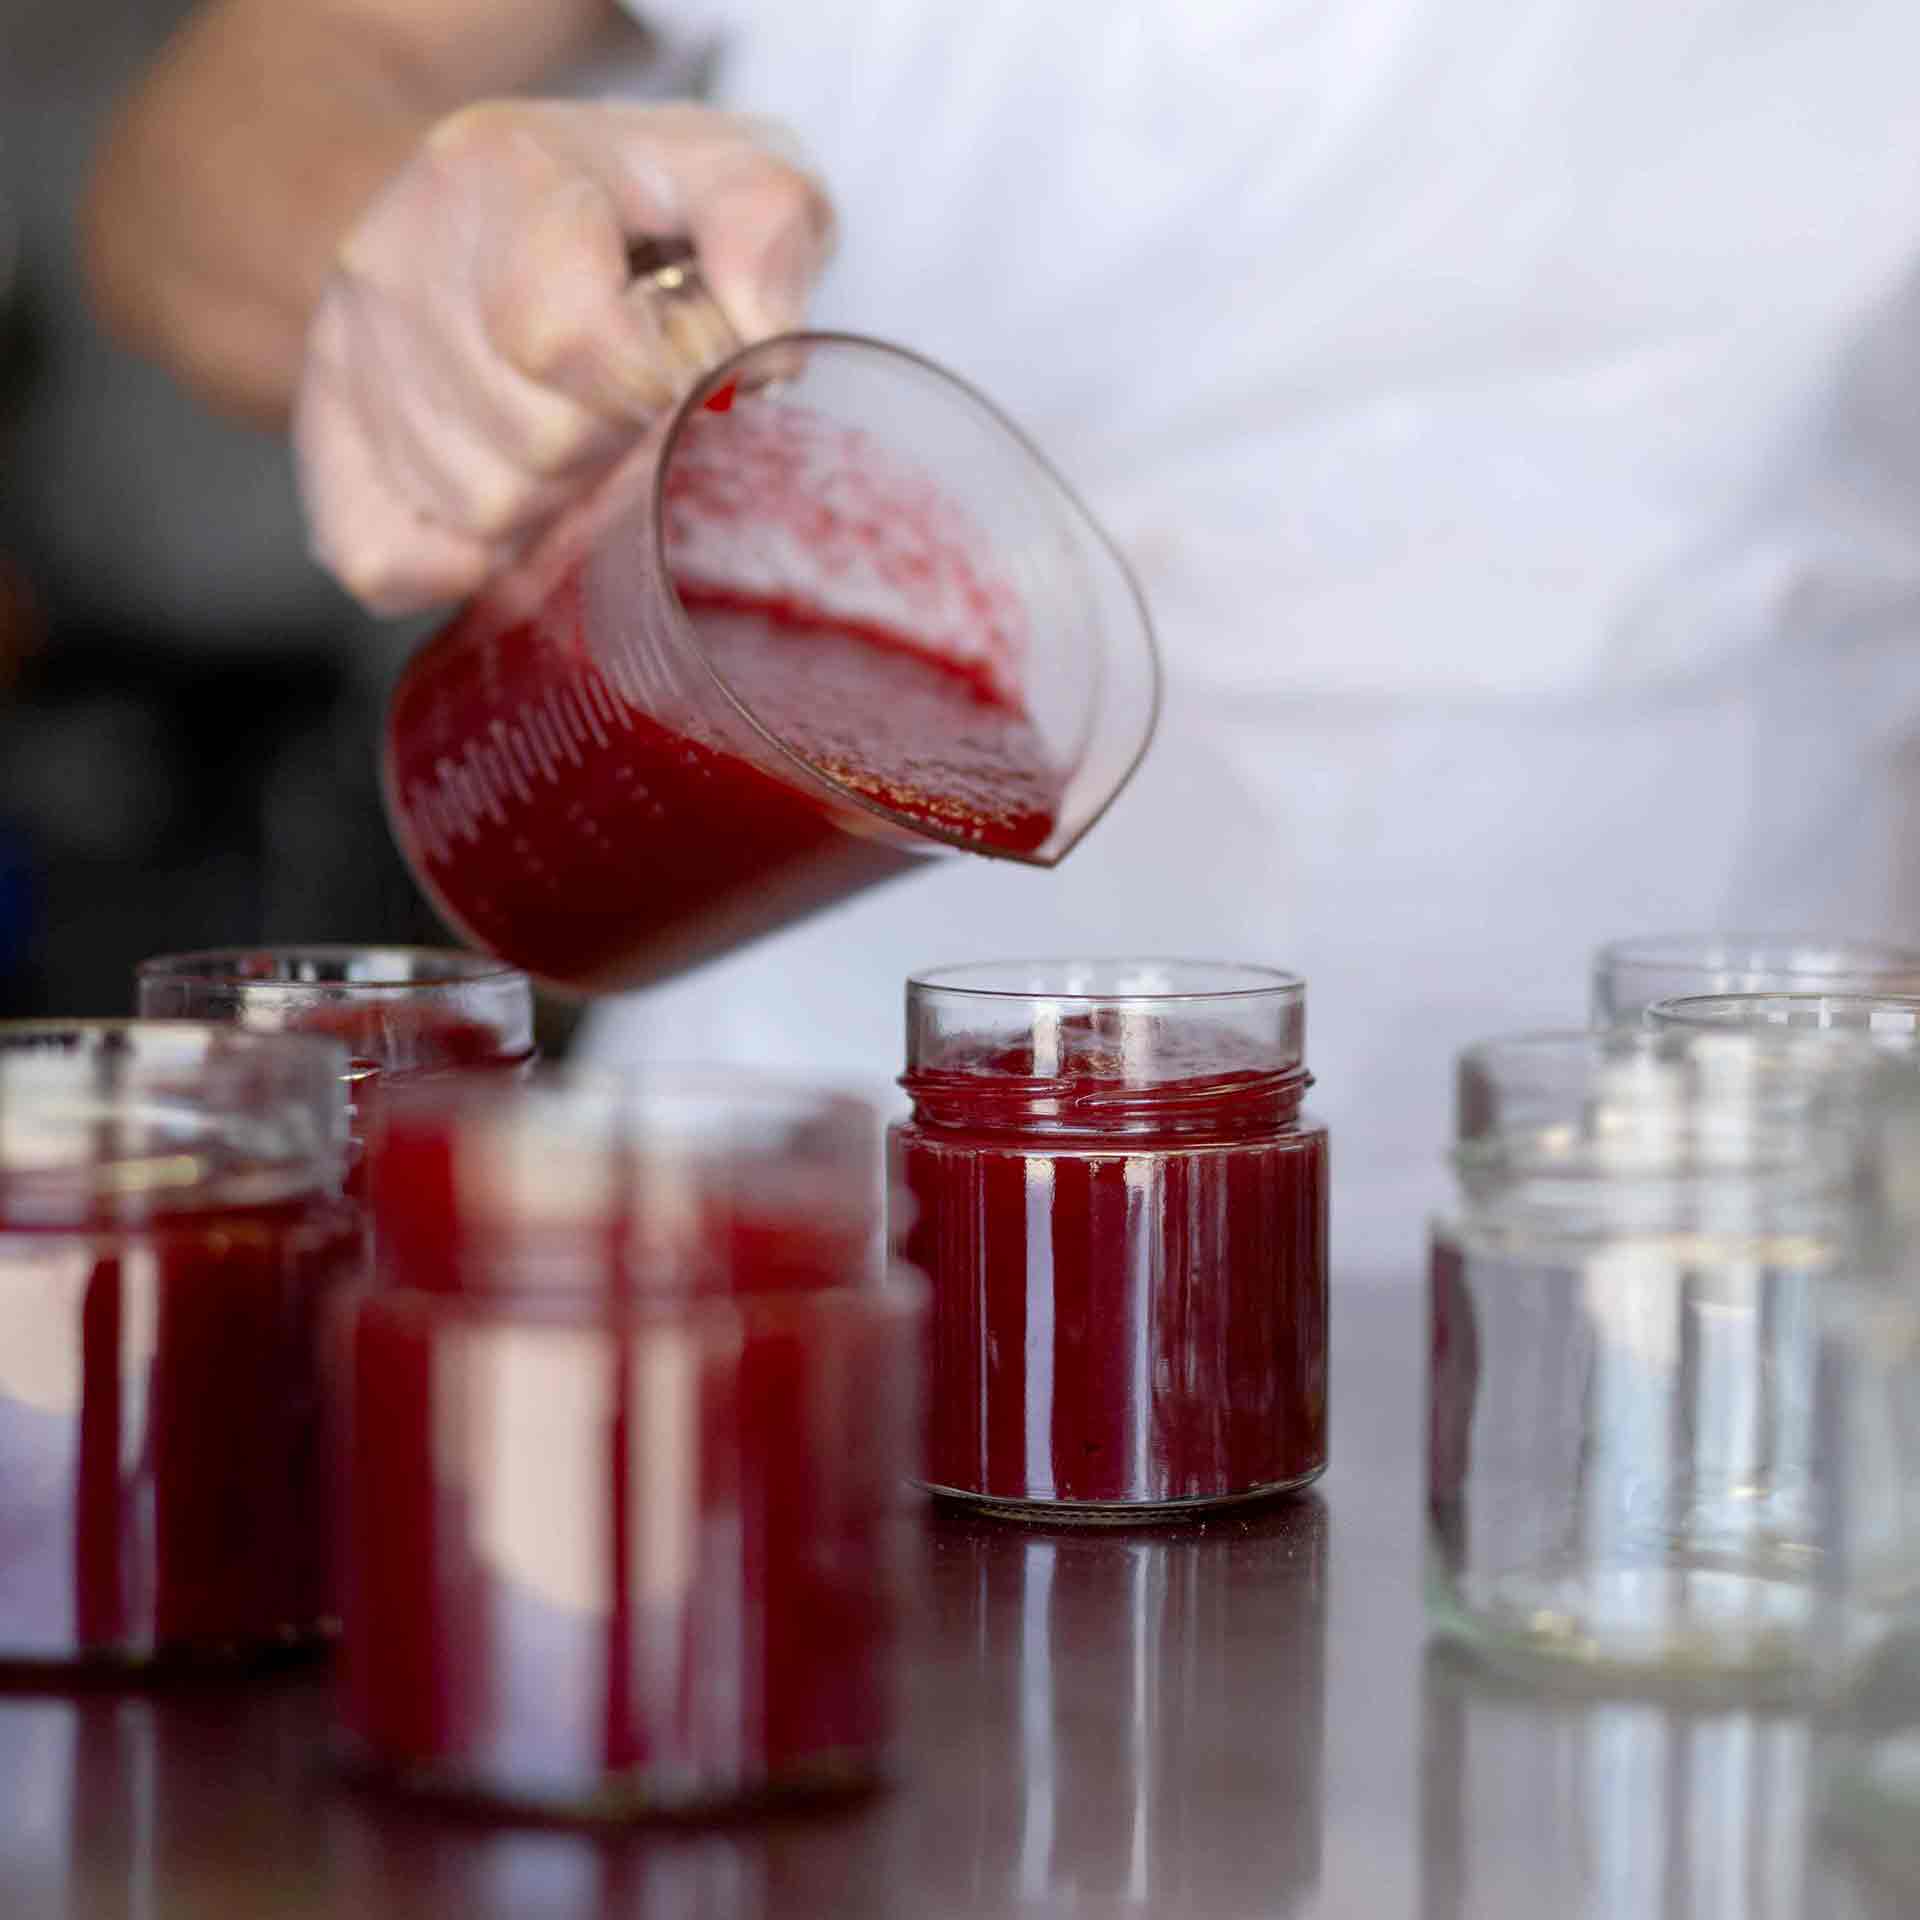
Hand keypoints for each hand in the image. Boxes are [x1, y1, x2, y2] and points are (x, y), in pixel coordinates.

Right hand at [294, 101, 833, 614]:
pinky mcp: (328, 439)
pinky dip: (463, 568)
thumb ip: (767, 224)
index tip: (674, 375)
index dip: (648, 385)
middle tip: (629, 410)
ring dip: (555, 505)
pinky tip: (512, 519)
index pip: (567, 337)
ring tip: (576, 444)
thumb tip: (760, 336)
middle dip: (613, 446)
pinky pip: (384, 561)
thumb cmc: (628, 206)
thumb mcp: (726, 169)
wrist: (484, 203)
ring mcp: (349, 355)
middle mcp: (398, 260)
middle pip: (534, 441)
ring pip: (478, 513)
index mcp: (499, 174)